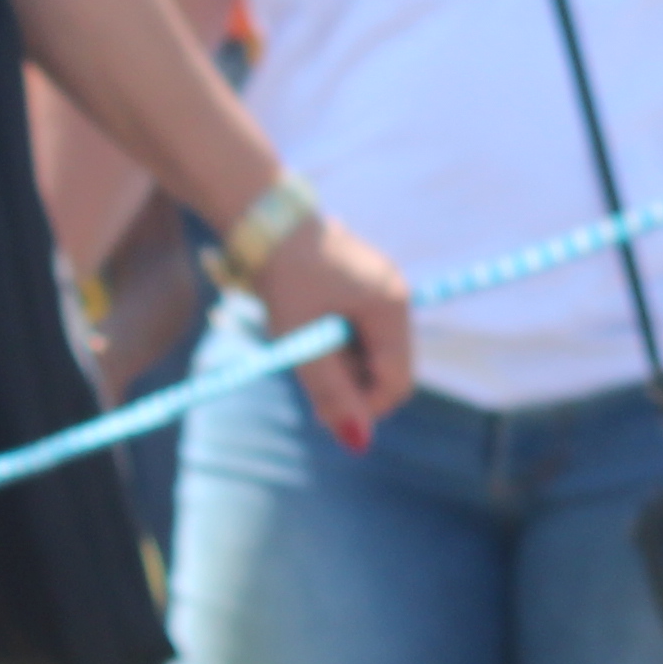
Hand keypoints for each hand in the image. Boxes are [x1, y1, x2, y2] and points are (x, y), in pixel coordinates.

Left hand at [249, 214, 419, 449]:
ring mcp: (381, 291)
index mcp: (391, 309)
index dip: (364, 406)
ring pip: (371, 353)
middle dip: (350, 383)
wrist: (264, 221)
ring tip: (300, 342)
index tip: (321, 409)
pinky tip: (306, 328)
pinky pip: (359, 333)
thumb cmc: (283, 278)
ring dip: (339, 363)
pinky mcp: (363, 288)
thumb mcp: (302, 339)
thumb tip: (358, 442)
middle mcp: (396, 299)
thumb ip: (332, 392)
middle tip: (304, 371)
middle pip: (387, 369)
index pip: (397, 382)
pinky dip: (335, 343)